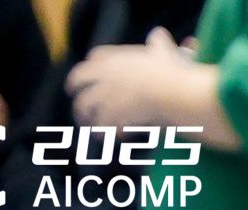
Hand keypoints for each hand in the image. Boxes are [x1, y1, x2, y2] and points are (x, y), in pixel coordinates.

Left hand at [70, 30, 224, 139]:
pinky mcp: (111, 114)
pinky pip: (104, 126)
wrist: (170, 92)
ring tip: (93, 130)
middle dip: (76, 92)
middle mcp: (104, 75)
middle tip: (79, 105)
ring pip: (85, 107)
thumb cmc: (171, 71)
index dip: (91, 67)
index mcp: (114, 59)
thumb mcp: (164, 51)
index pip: (94, 58)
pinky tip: (114, 139)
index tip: (88, 75)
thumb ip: (159, 42)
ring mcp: (105, 95)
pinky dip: (108, 133)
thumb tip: (159, 34)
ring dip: (86, 118)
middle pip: (79, 81)